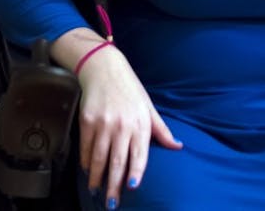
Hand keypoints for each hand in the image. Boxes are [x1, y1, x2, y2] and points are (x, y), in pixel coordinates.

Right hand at [77, 44, 181, 207]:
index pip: (139, 155)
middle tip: (111, 204)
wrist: (104, 67)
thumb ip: (161, 129)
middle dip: (114, 186)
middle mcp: (122, 125)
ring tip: (96, 191)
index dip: (135, 173)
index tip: (132, 187)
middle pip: (117, 162)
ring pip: (99, 159)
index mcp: (140, 123)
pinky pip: (86, 148)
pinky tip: (88, 170)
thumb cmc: (130, 88)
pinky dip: (87, 162)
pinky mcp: (87, 121)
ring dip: (97, 178)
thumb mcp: (148, 106)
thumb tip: (178, 146)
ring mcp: (103, 124)